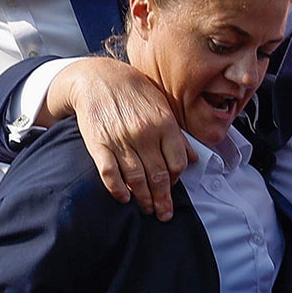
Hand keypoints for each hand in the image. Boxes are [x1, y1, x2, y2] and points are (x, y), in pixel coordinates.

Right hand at [47, 57, 195, 219]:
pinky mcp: (98, 143)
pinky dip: (117, 188)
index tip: (173, 186)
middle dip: (163, 199)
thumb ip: (177, 135)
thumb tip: (193, 158)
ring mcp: (120, 140)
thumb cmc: (135, 92)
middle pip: (158, 176)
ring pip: (136, 178)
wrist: (98, 78)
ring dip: (144, 199)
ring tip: (149, 210)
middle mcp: (144, 134)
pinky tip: (124, 198)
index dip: (177, 179)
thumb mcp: (162, 107)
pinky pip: (110, 172)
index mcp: (164, 124)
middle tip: (164, 214)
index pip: (177, 162)